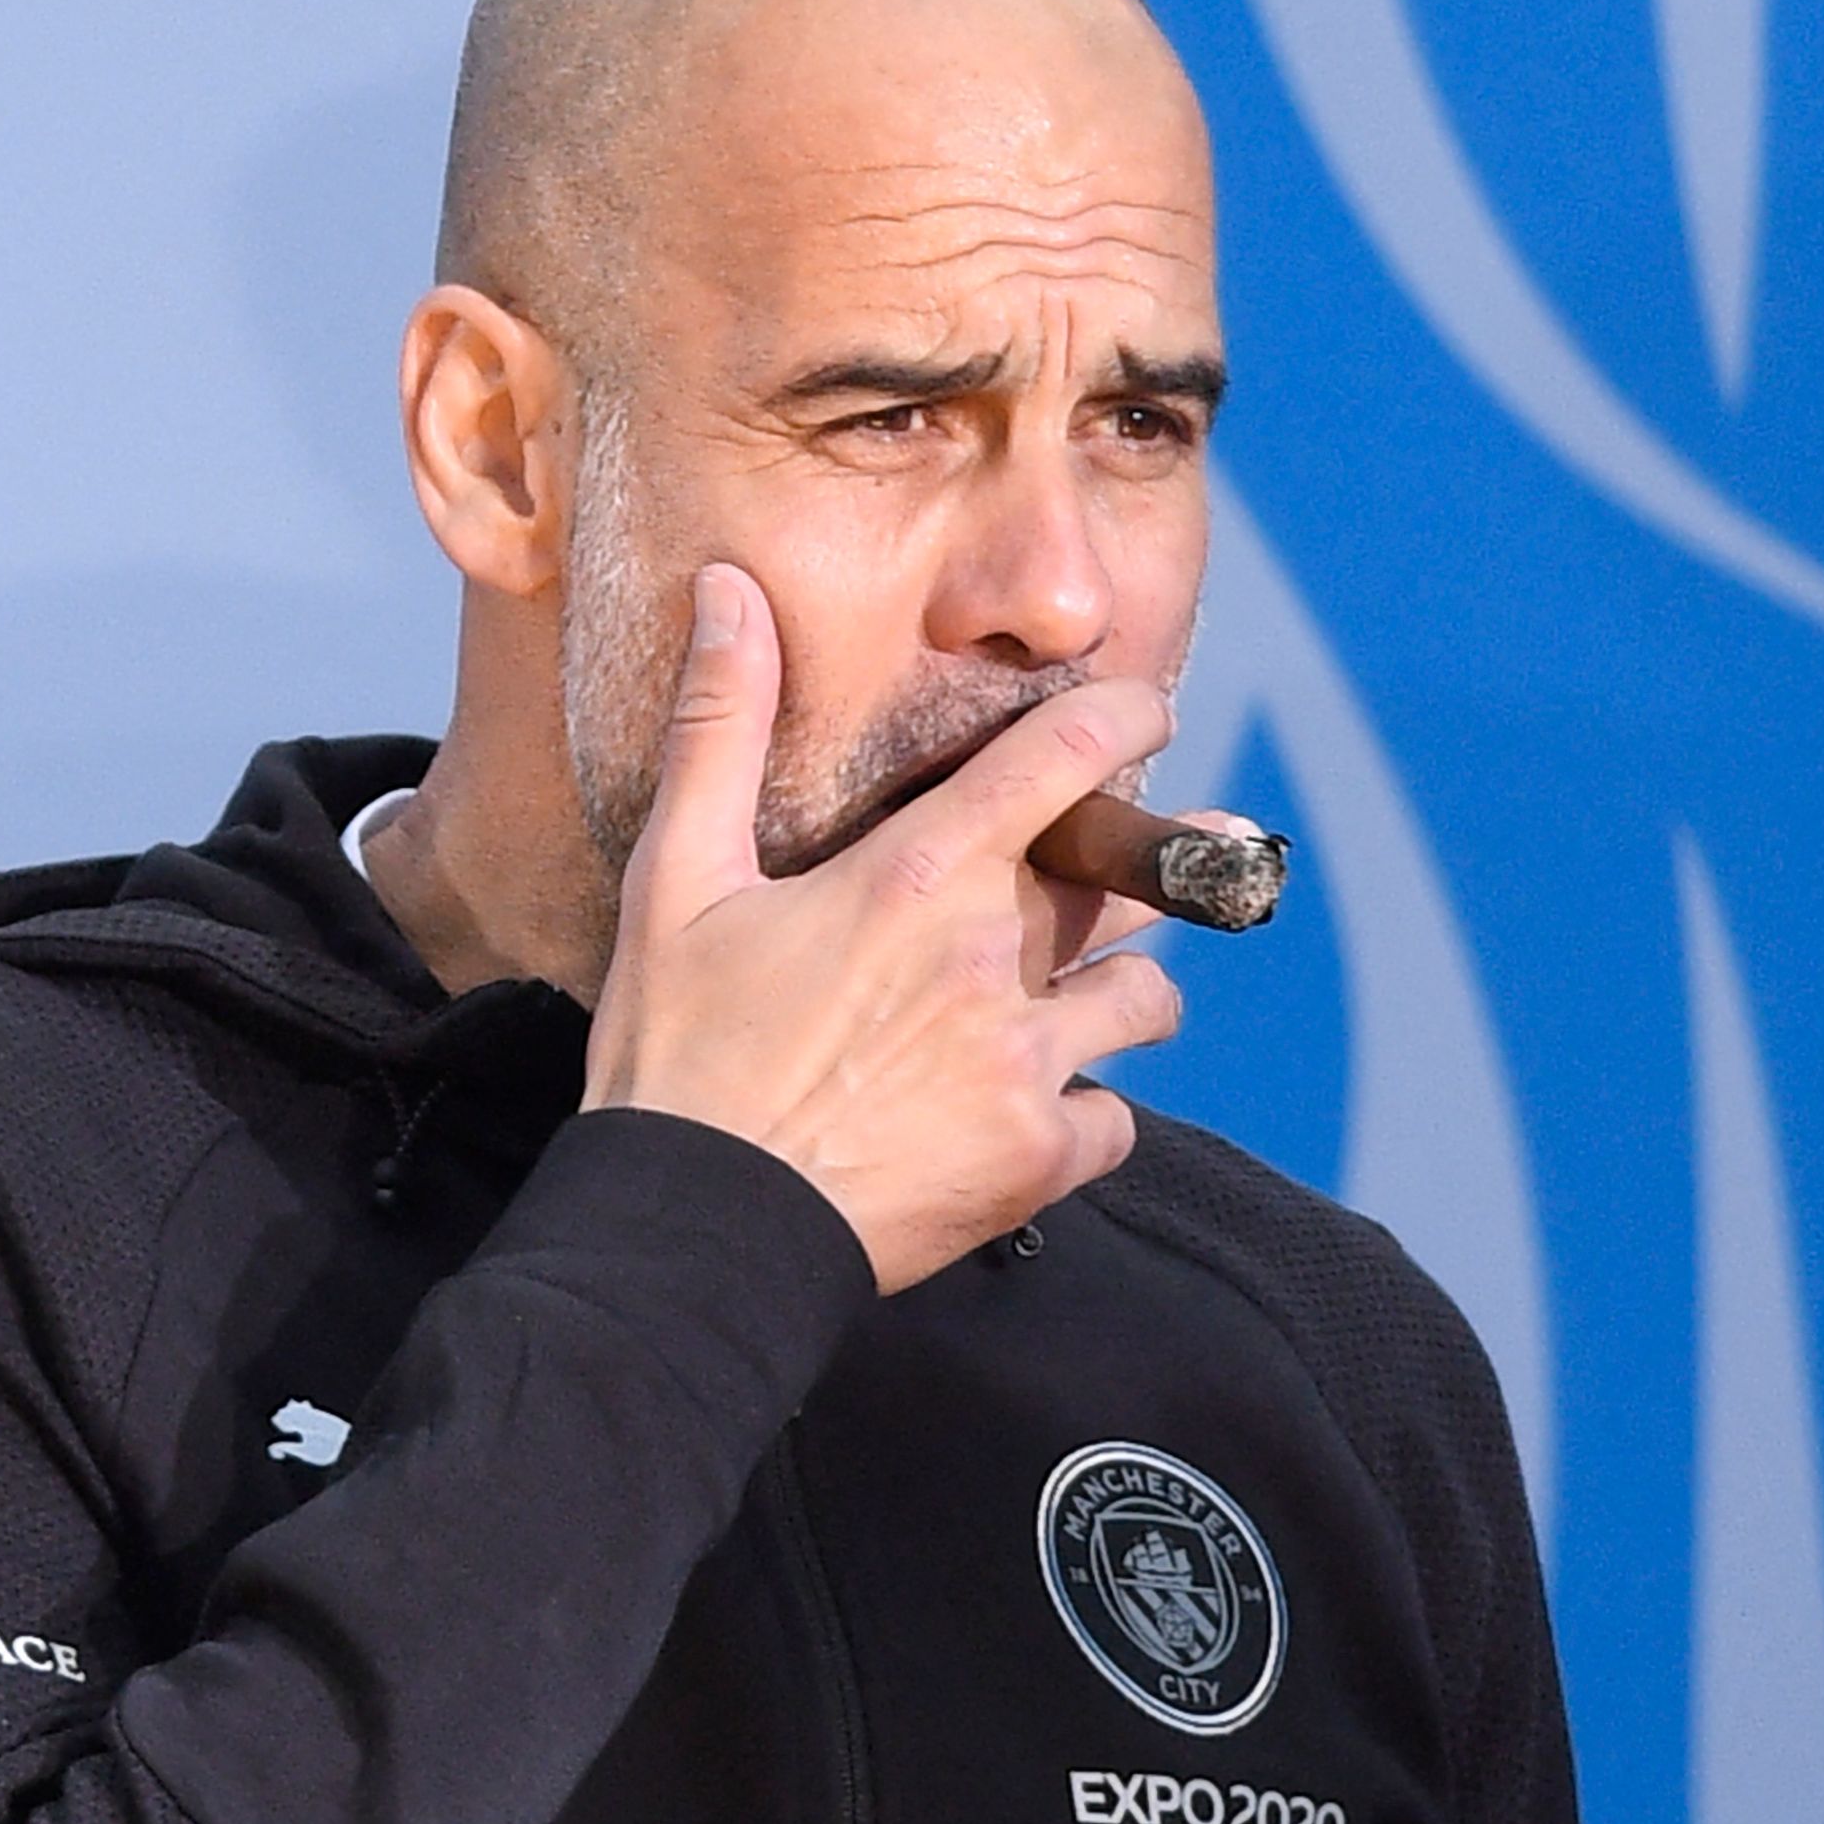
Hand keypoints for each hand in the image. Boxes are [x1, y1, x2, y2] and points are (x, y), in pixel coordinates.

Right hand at [583, 564, 1185, 1292]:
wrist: (689, 1232)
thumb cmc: (676, 1054)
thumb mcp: (678, 879)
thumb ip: (719, 727)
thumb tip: (726, 592)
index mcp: (922, 875)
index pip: (1069, 754)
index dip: (1126, 716)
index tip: (1146, 707)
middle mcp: (996, 959)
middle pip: (1125, 884)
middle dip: (1144, 866)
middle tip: (1147, 866)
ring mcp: (1026, 1064)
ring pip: (1143, 1002)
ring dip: (1119, 996)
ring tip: (1077, 1003)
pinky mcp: (1036, 1160)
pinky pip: (1117, 1121)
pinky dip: (1089, 1116)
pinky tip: (1035, 1113)